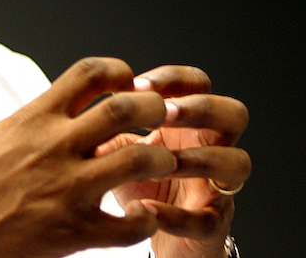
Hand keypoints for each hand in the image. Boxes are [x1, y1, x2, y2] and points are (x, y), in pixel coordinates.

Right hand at [0, 58, 182, 257]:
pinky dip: (144, 220)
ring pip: (141, 160)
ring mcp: (68, 189)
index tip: (128, 83)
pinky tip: (138, 216)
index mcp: (34, 119)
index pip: (89, 73)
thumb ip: (32, 120)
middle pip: (126, 109)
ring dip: (160, 159)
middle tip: (159, 117)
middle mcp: (55, 148)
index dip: (119, 71)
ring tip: (158, 164)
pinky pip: (131, 225)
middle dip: (154, 109)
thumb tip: (59, 107)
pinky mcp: (75, 231)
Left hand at [95, 66, 249, 257]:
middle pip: (233, 114)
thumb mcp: (118, 149)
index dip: (175, 79)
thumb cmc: (135, 182)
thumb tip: (79, 109)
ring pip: (236, 162)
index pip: (198, 84)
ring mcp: (215, 187)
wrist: (139, 234)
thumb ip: (106, 126)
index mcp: (185, 124)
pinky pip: (207, 219)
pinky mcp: (211, 225)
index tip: (139, 85)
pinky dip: (177, 214)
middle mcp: (209, 148)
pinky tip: (146, 207)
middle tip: (164, 113)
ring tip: (162, 162)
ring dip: (200, 158)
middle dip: (201, 108)